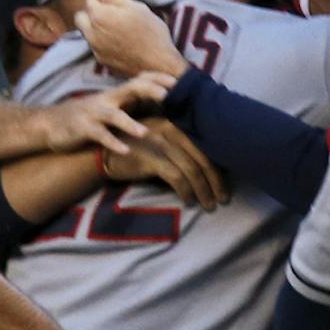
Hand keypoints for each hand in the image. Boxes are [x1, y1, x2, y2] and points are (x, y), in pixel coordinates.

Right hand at [37, 73, 170, 156]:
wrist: (49, 124)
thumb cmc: (85, 118)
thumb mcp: (108, 109)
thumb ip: (128, 105)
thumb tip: (156, 106)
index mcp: (115, 95)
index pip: (140, 80)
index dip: (159, 79)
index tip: (180, 82)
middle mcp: (107, 100)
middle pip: (131, 88)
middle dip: (151, 91)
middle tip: (169, 96)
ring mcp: (94, 114)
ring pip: (115, 116)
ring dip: (130, 124)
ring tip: (145, 133)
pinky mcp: (83, 129)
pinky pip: (100, 136)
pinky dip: (113, 143)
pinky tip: (125, 151)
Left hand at [80, 0, 187, 78]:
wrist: (157, 64)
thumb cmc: (150, 32)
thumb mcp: (136, 7)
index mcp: (99, 15)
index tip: (114, 1)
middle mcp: (91, 32)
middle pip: (81, 16)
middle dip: (92, 12)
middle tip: (110, 14)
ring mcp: (94, 48)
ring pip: (86, 32)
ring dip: (94, 27)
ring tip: (114, 28)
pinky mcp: (100, 60)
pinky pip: (94, 45)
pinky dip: (101, 41)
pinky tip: (117, 42)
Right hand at [102, 120, 228, 211]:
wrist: (104, 154)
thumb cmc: (137, 151)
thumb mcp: (162, 143)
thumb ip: (182, 150)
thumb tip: (209, 172)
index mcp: (179, 125)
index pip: (206, 148)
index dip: (219, 170)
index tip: (225, 187)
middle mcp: (172, 130)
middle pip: (202, 159)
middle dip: (215, 183)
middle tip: (222, 200)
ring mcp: (161, 143)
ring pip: (191, 170)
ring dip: (203, 191)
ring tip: (208, 205)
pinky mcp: (151, 158)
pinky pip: (176, 177)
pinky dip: (185, 192)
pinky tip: (189, 201)